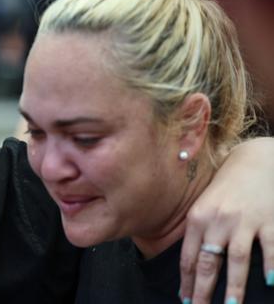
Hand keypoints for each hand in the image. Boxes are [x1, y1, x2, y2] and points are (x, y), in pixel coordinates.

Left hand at [179, 137, 273, 303]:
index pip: (189, 257)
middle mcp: (218, 221)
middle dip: (203, 291)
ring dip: (233, 288)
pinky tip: (268, 283)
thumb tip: (191, 266)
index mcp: (198, 218)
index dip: (187, 281)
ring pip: (237, 261)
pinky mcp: (269, 220)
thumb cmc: (227, 187)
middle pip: (209, 263)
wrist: (256, 160)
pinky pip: (269, 248)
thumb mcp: (204, 205)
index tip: (184, 299)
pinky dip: (269, 266)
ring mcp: (244, 221)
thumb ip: (198, 231)